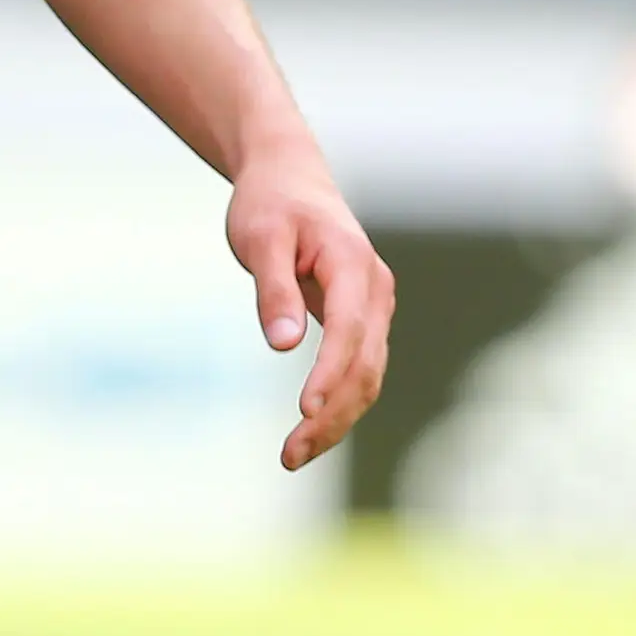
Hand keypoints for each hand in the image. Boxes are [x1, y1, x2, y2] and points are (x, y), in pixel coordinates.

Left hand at [228, 148, 393, 470]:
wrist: (289, 179)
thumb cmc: (269, 205)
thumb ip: (273, 290)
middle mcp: (375, 290)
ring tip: (292, 456)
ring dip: (337, 419)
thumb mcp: (260, 238)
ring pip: (368, 376)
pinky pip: (359, 371)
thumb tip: (285, 346)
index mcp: (352, 262)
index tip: (303, 410)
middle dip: (332, 414)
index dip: (330, 373)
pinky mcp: (363, 322)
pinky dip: (338, 404)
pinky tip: (309, 432)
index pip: (349, 329)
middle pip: (366, 365)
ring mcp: (375, 308)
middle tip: (289, 455)